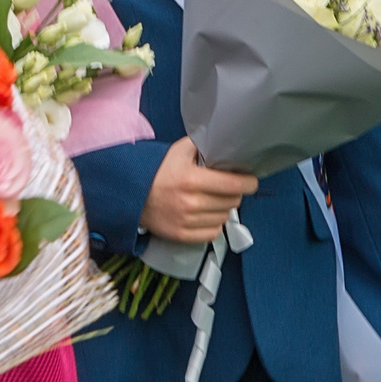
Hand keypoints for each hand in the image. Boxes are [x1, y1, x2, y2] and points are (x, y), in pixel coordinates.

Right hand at [139, 136, 257, 244]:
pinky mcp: (181, 236)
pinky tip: (206, 214)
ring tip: (213, 200)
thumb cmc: (158, 170)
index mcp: (192, 179)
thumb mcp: (179, 151)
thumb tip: (228, 146)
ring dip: (223, 209)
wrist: (130, 194)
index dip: (248, 183)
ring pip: (224, 217)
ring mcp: (186, 221)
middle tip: (227, 188)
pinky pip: (213, 233)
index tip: (250, 180)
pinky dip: (214, 224)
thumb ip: (204, 146)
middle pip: (233, 202)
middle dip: (234, 193)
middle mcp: (191, 202)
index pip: (235, 185)